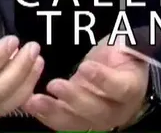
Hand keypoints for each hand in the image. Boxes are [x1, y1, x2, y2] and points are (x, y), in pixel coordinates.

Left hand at [24, 39, 147, 130]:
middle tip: (54, 84)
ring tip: (34, 100)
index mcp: (130, 89)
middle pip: (97, 111)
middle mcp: (116, 109)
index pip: (120, 88)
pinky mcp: (78, 121)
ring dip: (54, 112)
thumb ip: (128, 43)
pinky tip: (30, 104)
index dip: (103, 80)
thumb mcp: (125, 45)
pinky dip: (45, 115)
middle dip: (74, 99)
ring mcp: (96, 119)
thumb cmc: (118, 55)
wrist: (114, 71)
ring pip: (78, 122)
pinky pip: (63, 124)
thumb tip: (128, 38)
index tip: (85, 67)